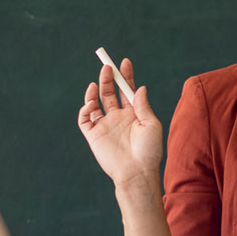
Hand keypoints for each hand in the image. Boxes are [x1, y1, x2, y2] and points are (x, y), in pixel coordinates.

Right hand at [77, 58, 163, 192]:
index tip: (124, 62)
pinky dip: (85, 109)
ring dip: (95, 90)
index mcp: (134, 114)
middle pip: (110, 93)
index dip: (126, 76)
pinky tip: (91, 103)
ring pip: (96, 103)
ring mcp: (105, 126)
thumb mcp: (151, 125)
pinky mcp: (94, 135)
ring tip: (97, 81)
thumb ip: (143, 106)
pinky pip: (85, 119)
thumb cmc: (148, 151)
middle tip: (108, 66)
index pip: (127, 90)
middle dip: (108, 78)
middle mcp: (118, 118)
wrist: (137, 173)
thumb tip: (139, 87)